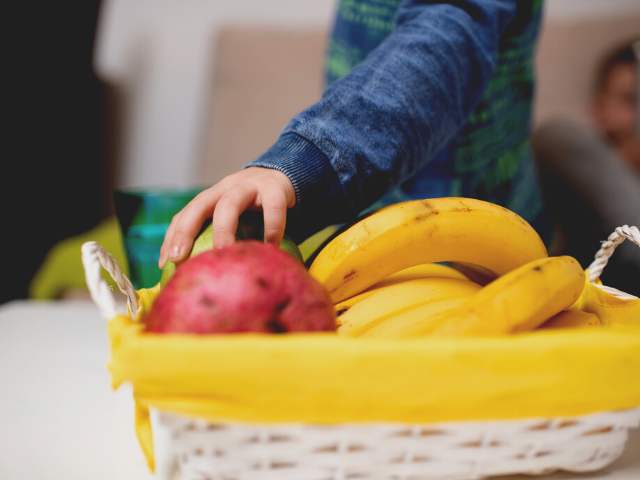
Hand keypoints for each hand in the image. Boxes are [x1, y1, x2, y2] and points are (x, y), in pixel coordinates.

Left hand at [159, 167, 295, 267]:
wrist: (288, 176)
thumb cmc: (260, 206)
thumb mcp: (238, 215)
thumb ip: (225, 235)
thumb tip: (211, 276)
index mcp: (214, 195)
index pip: (187, 213)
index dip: (173, 235)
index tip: (165, 263)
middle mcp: (227, 187)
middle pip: (199, 204)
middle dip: (186, 230)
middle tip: (179, 257)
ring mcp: (250, 185)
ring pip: (229, 204)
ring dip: (224, 230)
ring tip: (224, 253)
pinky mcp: (276, 188)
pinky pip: (272, 208)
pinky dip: (272, 228)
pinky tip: (270, 248)